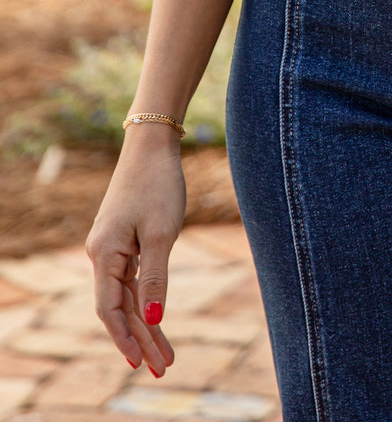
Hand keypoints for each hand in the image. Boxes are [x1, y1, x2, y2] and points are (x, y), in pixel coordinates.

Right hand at [86, 131, 184, 375]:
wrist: (153, 146)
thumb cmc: (158, 184)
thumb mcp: (162, 233)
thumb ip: (155, 278)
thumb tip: (152, 319)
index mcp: (104, 253)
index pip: (109, 308)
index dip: (124, 337)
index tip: (139, 364)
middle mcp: (102, 253)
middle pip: (120, 307)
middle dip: (142, 338)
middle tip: (163, 368)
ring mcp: (112, 247)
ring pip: (127, 296)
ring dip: (147, 323)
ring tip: (166, 354)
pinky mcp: (125, 240)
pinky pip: (133, 279)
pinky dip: (146, 300)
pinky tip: (155, 319)